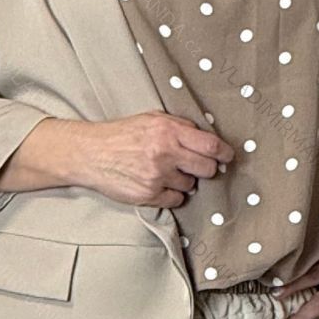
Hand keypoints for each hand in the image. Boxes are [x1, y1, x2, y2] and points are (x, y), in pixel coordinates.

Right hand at [74, 110, 235, 207]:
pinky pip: (176, 199)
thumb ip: (179, 126)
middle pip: (207, 169)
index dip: (224, 153)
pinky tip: (158, 183)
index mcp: (168, 131)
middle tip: (195, 165)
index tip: (228, 157)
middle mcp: (165, 154)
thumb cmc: (121, 135)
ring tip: (165, 171)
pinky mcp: (148, 195)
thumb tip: (206, 138)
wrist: (91, 153)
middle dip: (205, 168)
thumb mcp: (151, 119)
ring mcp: (157, 177)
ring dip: (184, 180)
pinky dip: (171, 193)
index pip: (210, 145)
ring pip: (191, 185)